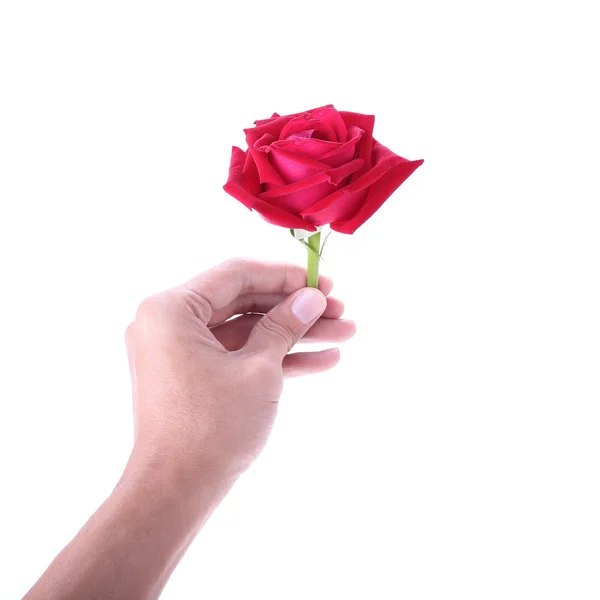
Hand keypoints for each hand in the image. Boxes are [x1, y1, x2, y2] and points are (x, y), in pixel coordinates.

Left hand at [125, 259, 355, 482]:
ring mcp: (181, 351)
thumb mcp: (259, 370)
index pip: (236, 274)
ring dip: (294, 334)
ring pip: (247, 331)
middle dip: (295, 308)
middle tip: (339, 310)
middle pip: (245, 302)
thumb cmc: (211, 428)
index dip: (285, 276)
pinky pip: (238, 355)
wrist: (176, 492)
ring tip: (343, 334)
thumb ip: (285, 326)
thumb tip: (312, 298)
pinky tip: (321, 359)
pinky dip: (274, 357)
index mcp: (172, 309)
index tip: (323, 283)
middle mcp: (170, 324)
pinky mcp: (194, 375)